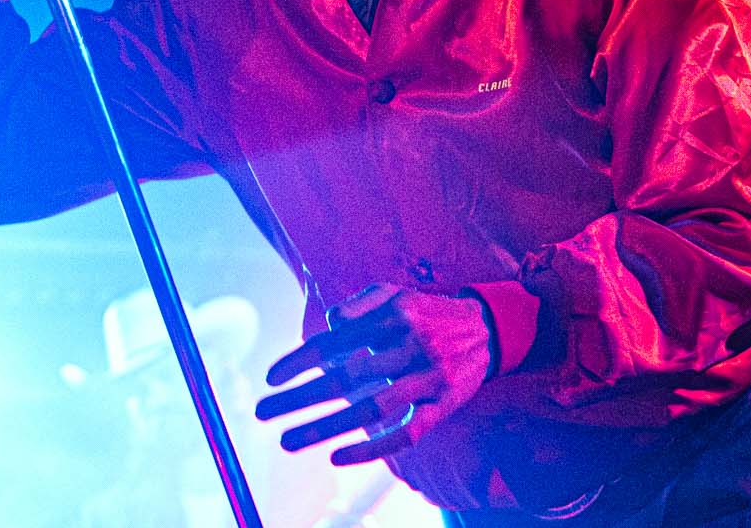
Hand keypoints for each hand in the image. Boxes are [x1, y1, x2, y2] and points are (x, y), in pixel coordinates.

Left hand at [256, 284, 492, 466]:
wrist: (489, 328)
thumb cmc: (427, 312)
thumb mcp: (397, 293)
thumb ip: (360, 303)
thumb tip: (329, 324)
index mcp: (395, 315)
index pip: (338, 340)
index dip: (301, 360)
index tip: (270, 378)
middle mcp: (411, 344)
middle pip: (348, 377)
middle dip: (301, 397)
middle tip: (261, 413)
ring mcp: (429, 377)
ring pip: (373, 407)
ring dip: (325, 427)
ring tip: (288, 441)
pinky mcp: (445, 404)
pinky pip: (407, 432)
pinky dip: (372, 447)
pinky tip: (337, 456)